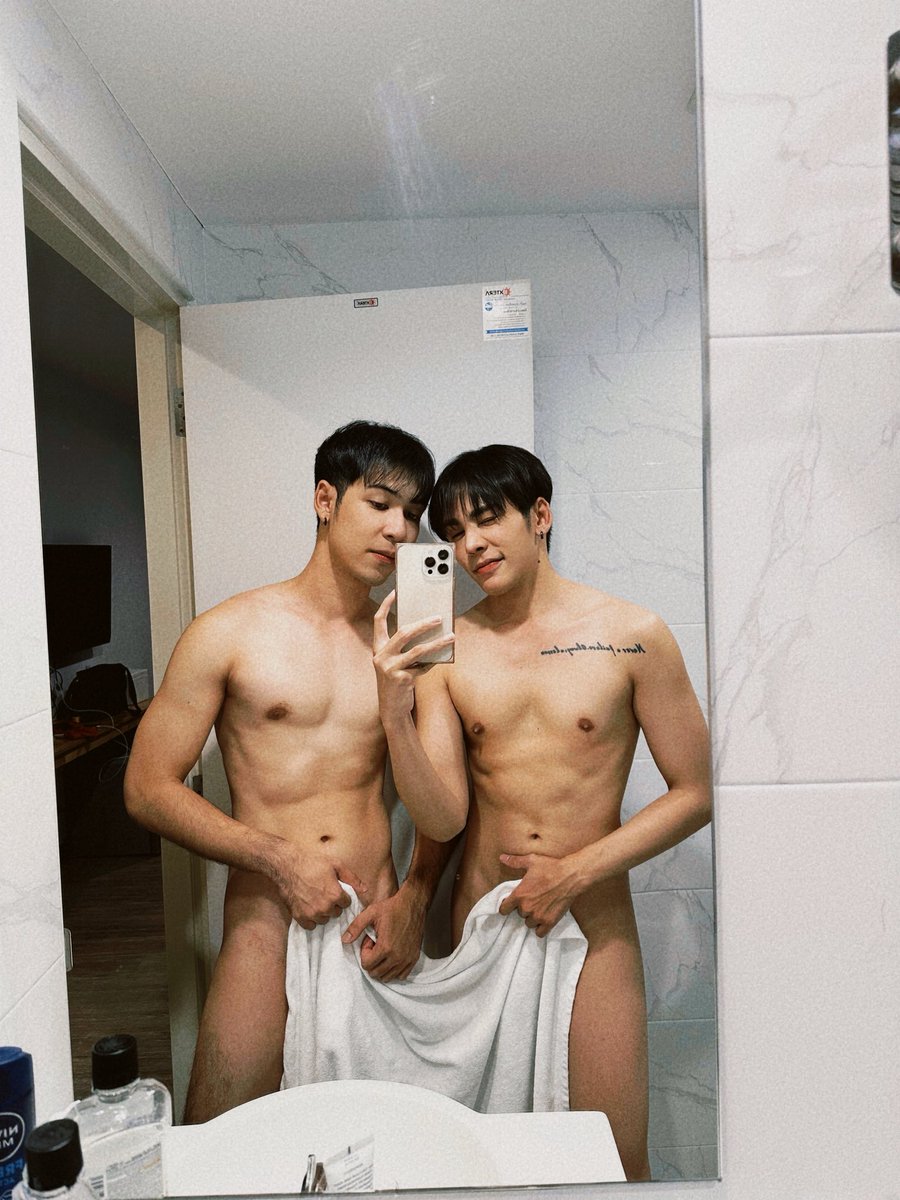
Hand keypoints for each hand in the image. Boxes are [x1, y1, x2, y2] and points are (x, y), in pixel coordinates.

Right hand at [270, 847, 368, 931]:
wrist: (287, 865)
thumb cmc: (312, 862)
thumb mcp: (336, 864)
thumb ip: (352, 878)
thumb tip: (365, 890)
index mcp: (335, 895)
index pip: (346, 903)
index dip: (342, 895)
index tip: (335, 888)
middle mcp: (325, 907)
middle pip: (336, 912)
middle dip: (333, 904)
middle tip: (324, 892)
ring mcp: (312, 913)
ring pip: (324, 919)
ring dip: (323, 912)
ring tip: (316, 899)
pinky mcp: (300, 917)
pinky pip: (311, 926)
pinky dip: (311, 919)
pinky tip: (308, 907)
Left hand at [341, 885, 426, 980]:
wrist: (413, 904)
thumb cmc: (393, 907)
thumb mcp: (370, 913)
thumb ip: (355, 927)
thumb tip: (344, 940)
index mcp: (386, 947)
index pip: (367, 965)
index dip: (365, 952)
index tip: (370, 940)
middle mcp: (397, 957)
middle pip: (376, 973)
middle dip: (372, 960)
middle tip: (376, 944)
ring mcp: (407, 959)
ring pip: (387, 977)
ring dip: (382, 966)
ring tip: (384, 949)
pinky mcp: (414, 958)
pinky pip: (401, 975)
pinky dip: (394, 970)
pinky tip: (392, 956)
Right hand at [372, 591, 453, 723]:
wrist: (391, 709)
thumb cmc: (397, 681)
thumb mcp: (395, 662)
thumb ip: (405, 647)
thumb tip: (428, 628)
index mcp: (378, 648)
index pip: (378, 621)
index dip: (386, 605)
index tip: (395, 591)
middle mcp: (381, 656)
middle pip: (403, 632)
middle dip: (423, 623)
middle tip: (438, 617)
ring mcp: (390, 668)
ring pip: (418, 650)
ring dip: (437, 642)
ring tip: (451, 636)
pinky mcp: (401, 679)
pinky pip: (423, 666)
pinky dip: (434, 661)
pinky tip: (444, 657)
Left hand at [497, 852, 584, 937]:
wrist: (570, 876)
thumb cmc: (550, 867)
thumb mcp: (531, 861)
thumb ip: (515, 861)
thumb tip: (501, 857)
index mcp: (519, 894)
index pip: (503, 909)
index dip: (506, 906)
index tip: (511, 904)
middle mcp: (526, 908)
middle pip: (519, 914)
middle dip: (524, 908)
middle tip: (532, 899)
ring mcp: (538, 916)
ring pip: (529, 923)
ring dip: (532, 917)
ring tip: (539, 908)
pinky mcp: (549, 922)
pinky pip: (540, 933)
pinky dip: (541, 928)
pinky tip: (544, 918)